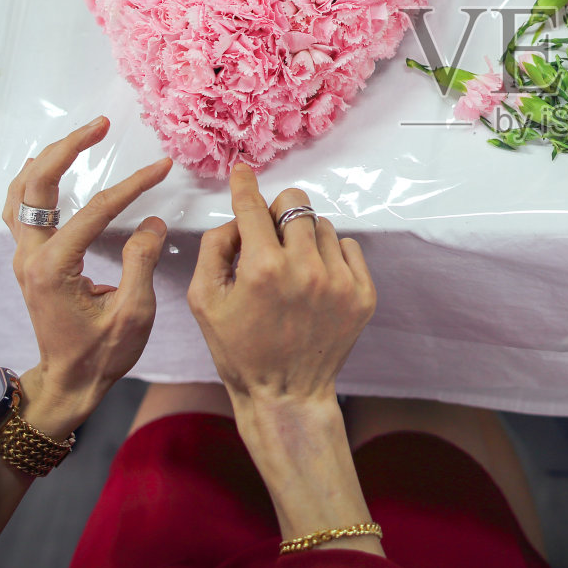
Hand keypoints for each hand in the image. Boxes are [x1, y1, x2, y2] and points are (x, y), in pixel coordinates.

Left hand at [2, 116, 172, 436]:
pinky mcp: (28, 261)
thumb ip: (142, 262)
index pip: (96, 210)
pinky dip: (33, 183)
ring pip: (20, 193)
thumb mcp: (134, 313)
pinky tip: (48, 169)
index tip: (162, 167)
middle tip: (100, 125)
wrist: (68, 383)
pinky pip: (19, 210)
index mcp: (55, 268)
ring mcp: (23, 258)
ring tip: (78, 138)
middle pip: (37, 186)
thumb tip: (152, 221)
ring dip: (48, 160)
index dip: (133, 185)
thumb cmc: (101, 356)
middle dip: (69, 149)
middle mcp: (30, 258)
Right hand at [187, 163, 374, 410]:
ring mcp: (339, 282)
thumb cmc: (240, 352)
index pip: (254, 206)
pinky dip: (330, 257)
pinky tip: (315, 284)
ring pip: (322, 226)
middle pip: (296, 203)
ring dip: (304, 238)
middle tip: (269, 240)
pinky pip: (348, 248)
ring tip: (292, 272)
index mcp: (263, 269)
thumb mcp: (204, 301)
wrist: (287, 395)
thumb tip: (237, 217)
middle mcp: (306, 269)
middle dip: (278, 215)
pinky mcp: (363, 294)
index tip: (243, 172)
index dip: (245, 185)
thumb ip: (215, 248)